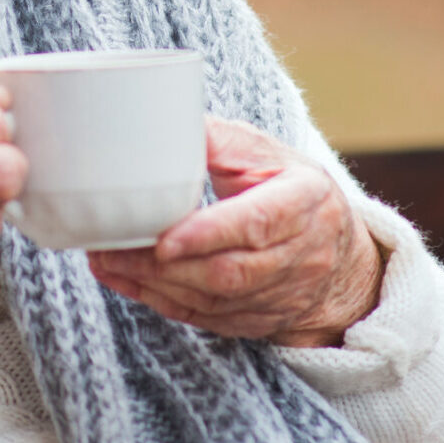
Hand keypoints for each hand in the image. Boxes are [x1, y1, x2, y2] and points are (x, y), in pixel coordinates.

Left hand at [87, 117, 384, 346]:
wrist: (336, 247)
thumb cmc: (285, 184)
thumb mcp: (263, 151)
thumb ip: (216, 139)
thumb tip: (161, 123)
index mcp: (305, 200)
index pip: (258, 223)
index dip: (209, 234)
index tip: (163, 239)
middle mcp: (302, 253)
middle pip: (231, 270)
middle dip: (165, 265)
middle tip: (111, 248)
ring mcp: (285, 293)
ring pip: (217, 300)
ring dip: (156, 285)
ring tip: (107, 261)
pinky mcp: (261, 319)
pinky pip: (210, 319)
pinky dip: (163, 303)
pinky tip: (126, 282)